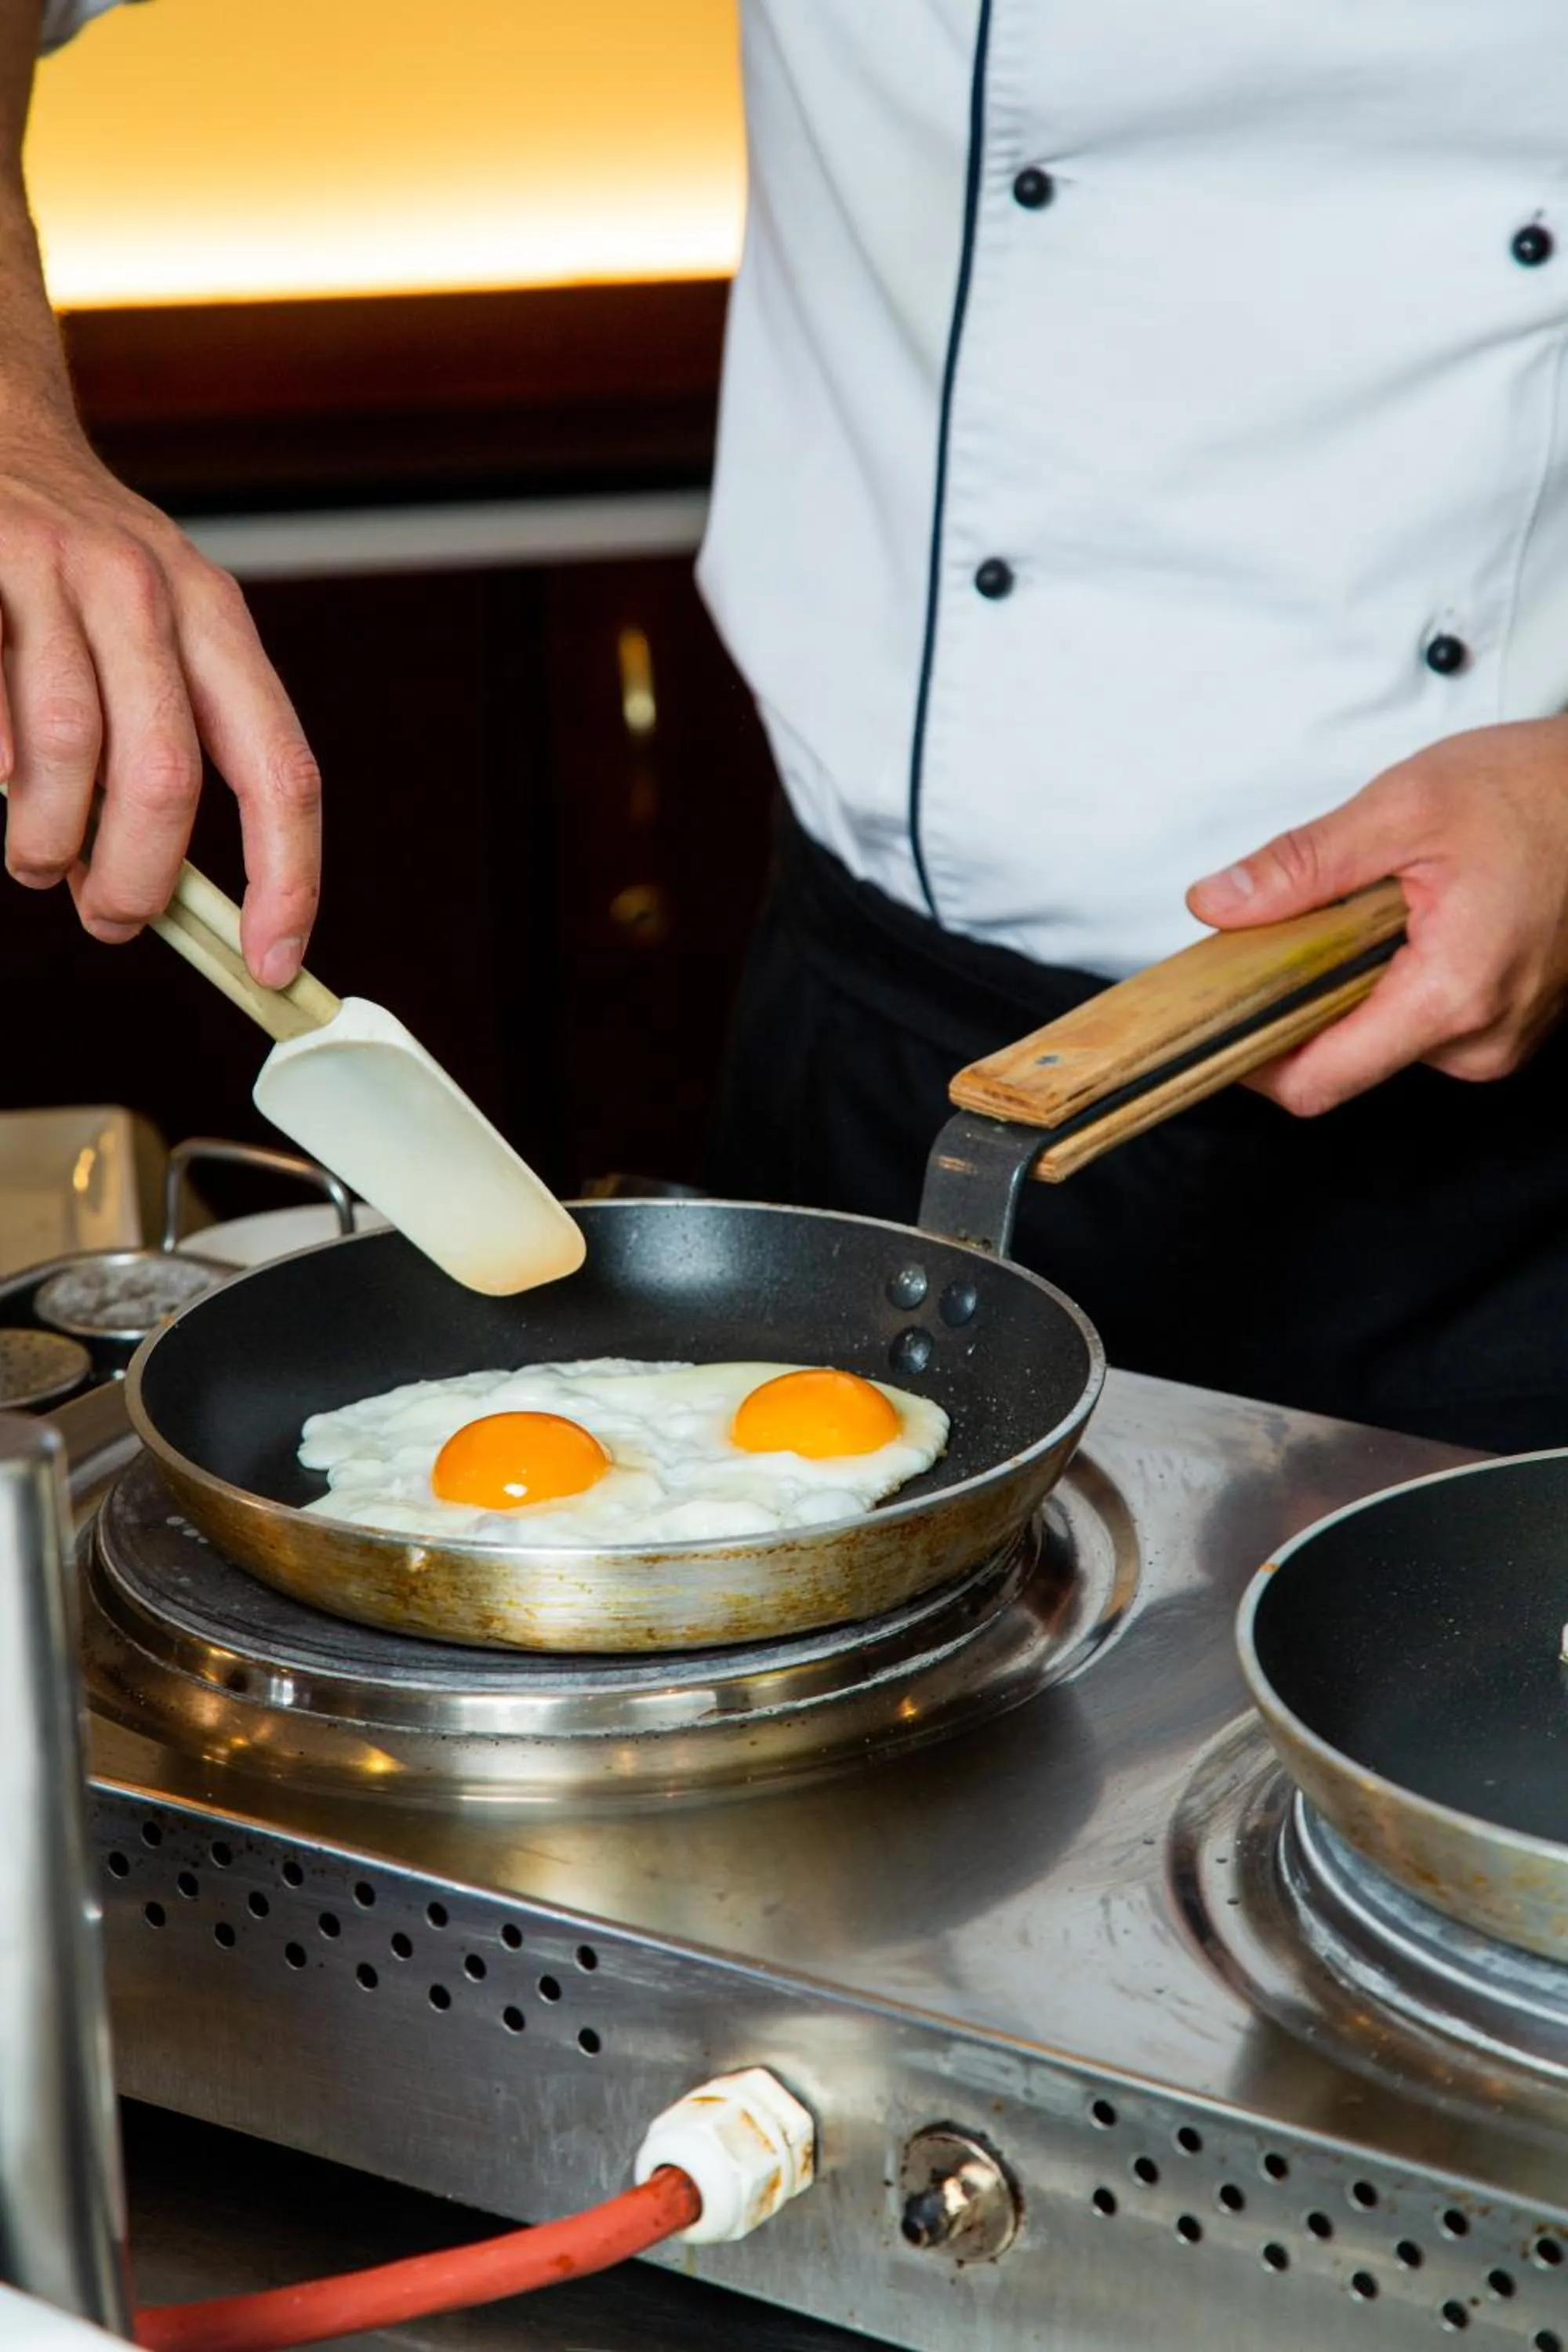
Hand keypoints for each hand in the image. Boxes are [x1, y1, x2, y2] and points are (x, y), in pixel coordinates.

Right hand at [0, 432, 320, 986]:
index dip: (287, 879)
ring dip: (45, 843)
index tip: (272, 962)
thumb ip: (169, 746)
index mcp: (216, 617)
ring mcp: (50, 569)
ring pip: (65, 753)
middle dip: (136, 881)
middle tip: (109, 917)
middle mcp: (145, 587)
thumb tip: (168, 896)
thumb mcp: (153, 635)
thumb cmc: (70, 568)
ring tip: (35, 858)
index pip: (281, 769)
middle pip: (166, 777)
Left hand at [1184, 718, 1567, 1115]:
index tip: (1212, 1019)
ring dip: (1351, 986)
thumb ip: (1302, 865)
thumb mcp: (1403, 809)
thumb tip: (1220, 904)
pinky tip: (1407, 925)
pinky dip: (1393, 981)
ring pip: (1381, 1039)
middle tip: (1288, 932)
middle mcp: (1481, 1039)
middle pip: (1343, 1060)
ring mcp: (1500, 1037)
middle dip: (1301, 1004)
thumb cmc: (1537, 792)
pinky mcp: (1508, 1022)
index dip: (1250, 1060)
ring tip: (1370, 912)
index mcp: (1450, 996)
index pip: (1317, 1081)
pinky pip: (1422, 1023)